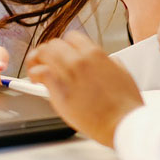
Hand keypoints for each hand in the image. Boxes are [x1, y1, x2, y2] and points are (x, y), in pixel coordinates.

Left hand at [27, 31, 143, 147]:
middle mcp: (80, 60)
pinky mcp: (59, 90)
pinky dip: (34, 75)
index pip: (71, 37)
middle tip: (46, 62)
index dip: (65, 46)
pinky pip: (39, 72)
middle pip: (54, 44)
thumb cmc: (124, 104)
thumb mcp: (123, 73)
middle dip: (49, 52)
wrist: (121, 122)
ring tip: (36, 70)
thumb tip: (105, 61)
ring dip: (38, 61)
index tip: (62, 54)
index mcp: (96, 54)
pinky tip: (36, 82)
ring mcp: (69, 73)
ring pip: (43, 54)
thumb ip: (110, 62)